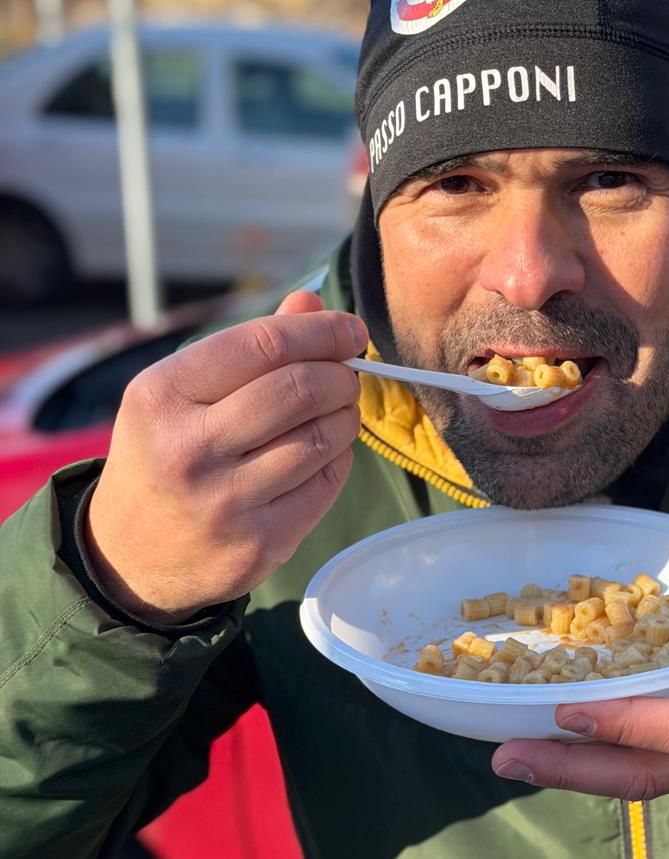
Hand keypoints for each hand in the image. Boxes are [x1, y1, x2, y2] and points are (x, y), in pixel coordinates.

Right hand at [85, 290, 366, 621]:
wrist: (128, 555)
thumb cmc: (164, 453)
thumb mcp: (179, 392)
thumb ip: (248, 347)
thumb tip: (312, 303)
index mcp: (163, 395)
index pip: (265, 345)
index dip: (321, 332)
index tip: (350, 331)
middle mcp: (189, 448)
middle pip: (300, 390)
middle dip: (340, 375)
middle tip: (348, 375)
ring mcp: (225, 501)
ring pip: (321, 439)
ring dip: (345, 416)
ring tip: (339, 410)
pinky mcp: (259, 543)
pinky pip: (324, 485)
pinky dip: (338, 459)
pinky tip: (325, 452)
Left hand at [492, 547, 668, 799]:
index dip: (625, 723)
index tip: (566, 711)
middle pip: (644, 772)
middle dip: (570, 768)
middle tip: (502, 754)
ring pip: (645, 778)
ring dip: (577, 770)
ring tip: (510, 749)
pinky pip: (657, 769)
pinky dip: (607, 759)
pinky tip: (564, 739)